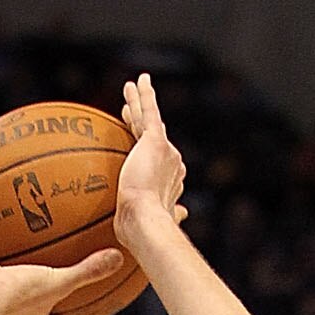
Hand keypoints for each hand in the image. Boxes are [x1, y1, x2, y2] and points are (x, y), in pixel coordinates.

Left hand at [115, 73, 186, 245]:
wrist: (145, 224)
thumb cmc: (142, 235)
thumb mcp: (151, 228)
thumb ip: (167, 218)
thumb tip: (183, 216)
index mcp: (169, 185)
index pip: (158, 165)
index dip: (148, 156)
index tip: (140, 151)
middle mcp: (172, 165)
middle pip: (153, 140)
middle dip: (143, 126)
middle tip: (132, 114)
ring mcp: (165, 151)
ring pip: (148, 121)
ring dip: (139, 104)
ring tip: (131, 88)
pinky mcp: (155, 141)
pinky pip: (148, 112)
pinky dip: (144, 95)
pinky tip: (139, 80)